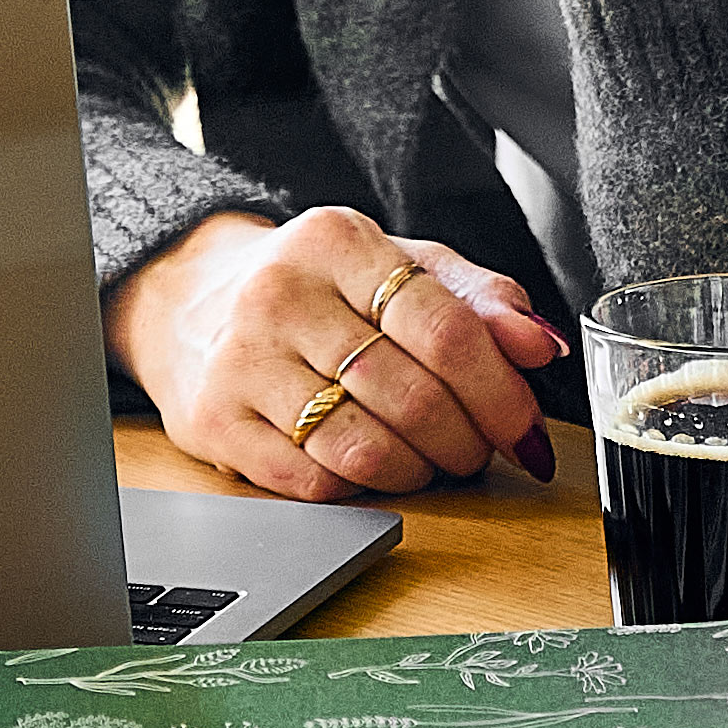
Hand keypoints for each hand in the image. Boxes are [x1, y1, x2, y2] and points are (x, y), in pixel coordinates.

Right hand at [110, 204, 563, 499]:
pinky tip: (374, 467)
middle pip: (409, 394)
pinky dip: (363, 486)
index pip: (443, 327)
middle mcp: (280, 295)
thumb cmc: (312, 285)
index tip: (525, 428)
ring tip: (432, 460)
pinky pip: (313, 479)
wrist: (185, 296)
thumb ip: (476, 297)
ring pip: (363, 445)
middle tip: (481, 449)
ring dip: (419, 470)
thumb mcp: (394, 263)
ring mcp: (240, 362)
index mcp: (335, 241)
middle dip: (466, 439)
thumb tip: (542, 344)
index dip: (500, 390)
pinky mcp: (213, 422)